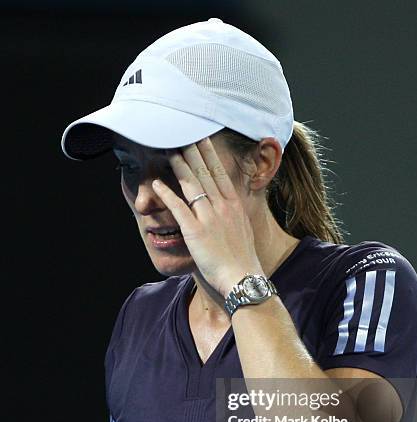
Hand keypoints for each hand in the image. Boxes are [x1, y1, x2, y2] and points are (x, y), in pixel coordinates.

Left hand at [152, 137, 263, 297]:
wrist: (243, 278)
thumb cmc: (242, 259)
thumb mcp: (243, 230)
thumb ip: (234, 215)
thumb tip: (230, 207)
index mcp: (235, 205)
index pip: (220, 173)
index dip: (209, 154)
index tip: (202, 138)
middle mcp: (223, 207)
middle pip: (205, 173)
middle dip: (192, 151)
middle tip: (182, 133)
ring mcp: (209, 218)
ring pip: (192, 185)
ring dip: (179, 166)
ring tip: (168, 151)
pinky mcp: (196, 232)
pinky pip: (179, 208)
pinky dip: (167, 194)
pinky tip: (157, 183)